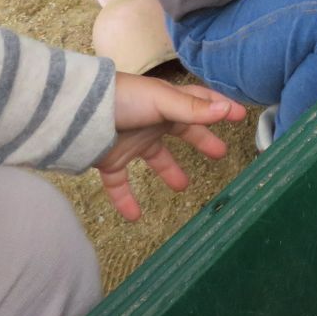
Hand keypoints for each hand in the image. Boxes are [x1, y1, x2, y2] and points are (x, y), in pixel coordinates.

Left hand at [95, 73, 245, 220]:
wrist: (77, 112)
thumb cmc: (122, 98)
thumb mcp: (161, 101)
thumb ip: (193, 109)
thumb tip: (227, 111)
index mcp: (165, 101)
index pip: (198, 101)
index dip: (219, 107)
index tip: (239, 115)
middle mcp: (151, 120)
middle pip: (182, 130)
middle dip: (201, 140)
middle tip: (220, 153)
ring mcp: (131, 141)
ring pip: (155, 158)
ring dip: (169, 171)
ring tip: (183, 187)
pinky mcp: (111, 161)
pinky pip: (120, 184)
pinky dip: (126, 200)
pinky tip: (134, 217)